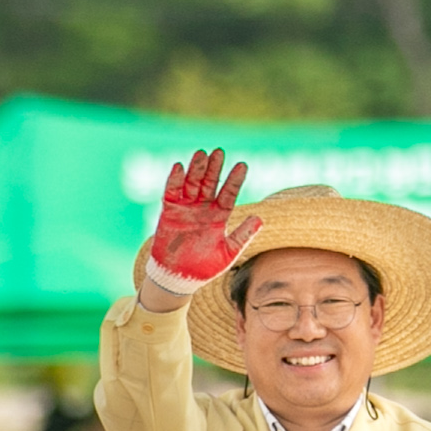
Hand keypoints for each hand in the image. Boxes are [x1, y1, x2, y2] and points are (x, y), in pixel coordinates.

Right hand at [140, 149, 258, 305]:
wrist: (179, 278)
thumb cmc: (205, 267)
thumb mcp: (228, 253)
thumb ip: (243, 235)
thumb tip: (261, 219)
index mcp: (219, 216)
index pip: (228, 194)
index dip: (235, 180)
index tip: (243, 166)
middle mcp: (203, 208)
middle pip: (210, 183)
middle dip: (214, 168)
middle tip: (220, 152)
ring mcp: (186, 208)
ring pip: (192, 183)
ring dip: (196, 169)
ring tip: (202, 154)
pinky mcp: (169, 211)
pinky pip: (171, 192)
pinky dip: (174, 180)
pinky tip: (179, 167)